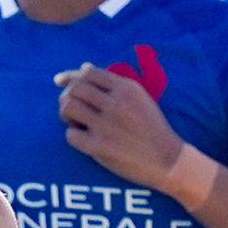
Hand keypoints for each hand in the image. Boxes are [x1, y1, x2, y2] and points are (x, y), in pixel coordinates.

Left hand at [56, 61, 188, 192]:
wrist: (168, 160)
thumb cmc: (152, 128)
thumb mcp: (140, 98)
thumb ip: (113, 83)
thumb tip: (84, 67)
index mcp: (127, 89)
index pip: (89, 73)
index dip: (71, 76)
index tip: (60, 82)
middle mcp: (115, 104)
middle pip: (75, 89)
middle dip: (66, 95)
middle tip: (70, 107)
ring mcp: (107, 126)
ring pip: (68, 107)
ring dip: (65, 113)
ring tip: (74, 121)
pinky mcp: (100, 148)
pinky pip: (71, 135)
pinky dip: (72, 135)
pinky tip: (81, 138)